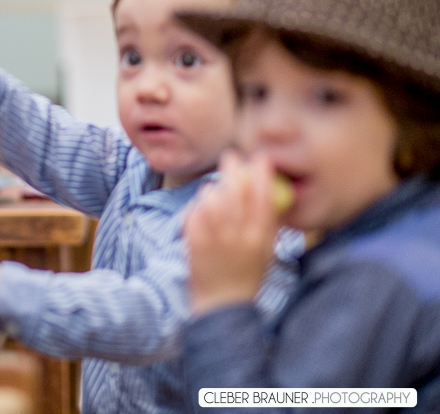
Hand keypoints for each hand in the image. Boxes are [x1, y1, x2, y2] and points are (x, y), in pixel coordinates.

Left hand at [184, 150, 278, 315]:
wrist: (222, 305)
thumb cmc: (247, 275)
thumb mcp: (267, 250)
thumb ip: (268, 221)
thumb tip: (270, 189)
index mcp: (262, 237)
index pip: (264, 196)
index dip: (262, 173)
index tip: (260, 157)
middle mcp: (240, 235)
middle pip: (235, 190)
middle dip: (232, 168)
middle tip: (230, 157)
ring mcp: (215, 238)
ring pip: (211, 196)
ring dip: (211, 190)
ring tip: (213, 196)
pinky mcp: (194, 241)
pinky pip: (194, 211)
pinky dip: (196, 208)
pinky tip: (201, 214)